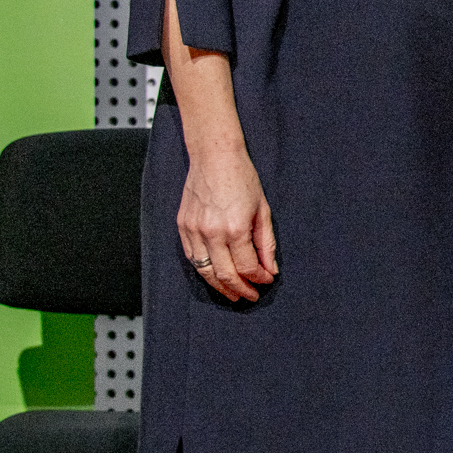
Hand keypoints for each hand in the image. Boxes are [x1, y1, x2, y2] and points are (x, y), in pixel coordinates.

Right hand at [176, 145, 278, 303]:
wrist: (214, 156)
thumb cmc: (242, 178)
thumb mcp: (262, 210)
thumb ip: (266, 243)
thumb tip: (270, 269)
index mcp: (235, 228)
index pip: (248, 267)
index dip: (258, 279)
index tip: (266, 281)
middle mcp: (212, 232)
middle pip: (225, 274)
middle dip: (240, 289)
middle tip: (249, 296)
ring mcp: (194, 230)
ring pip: (205, 271)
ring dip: (219, 286)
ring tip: (232, 293)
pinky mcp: (182, 226)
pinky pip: (191, 257)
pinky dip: (204, 270)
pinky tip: (214, 275)